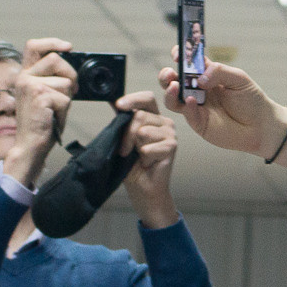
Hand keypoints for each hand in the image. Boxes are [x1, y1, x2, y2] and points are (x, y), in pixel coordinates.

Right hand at [4, 39, 76, 186]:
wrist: (30, 146)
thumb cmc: (41, 123)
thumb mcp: (45, 95)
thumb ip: (53, 79)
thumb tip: (73, 69)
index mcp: (24, 75)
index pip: (34, 46)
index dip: (53, 42)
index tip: (69, 47)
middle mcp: (23, 77)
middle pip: (56, 59)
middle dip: (71, 74)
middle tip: (71, 91)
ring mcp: (30, 85)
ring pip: (65, 82)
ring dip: (66, 99)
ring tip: (54, 111)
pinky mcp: (39, 96)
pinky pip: (65, 98)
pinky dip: (64, 111)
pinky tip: (53, 118)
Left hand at [116, 90, 179, 228]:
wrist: (142, 188)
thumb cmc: (133, 165)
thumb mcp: (123, 139)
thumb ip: (122, 121)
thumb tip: (114, 102)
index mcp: (152, 116)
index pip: (146, 98)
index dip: (133, 99)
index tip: (118, 106)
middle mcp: (163, 122)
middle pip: (139, 115)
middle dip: (126, 134)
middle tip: (125, 150)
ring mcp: (170, 133)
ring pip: (143, 131)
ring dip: (134, 147)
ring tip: (139, 157)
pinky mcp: (172, 146)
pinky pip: (148, 147)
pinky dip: (143, 158)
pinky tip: (148, 163)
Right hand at [159, 60, 286, 169]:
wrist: (261, 126)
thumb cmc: (251, 100)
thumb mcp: (239, 78)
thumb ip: (219, 71)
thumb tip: (199, 78)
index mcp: (207, 74)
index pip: (188, 63)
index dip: (180, 56)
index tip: (177, 53)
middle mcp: (198, 90)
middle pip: (173, 80)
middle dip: (166, 75)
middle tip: (169, 74)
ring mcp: (196, 107)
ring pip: (173, 99)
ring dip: (169, 92)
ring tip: (175, 87)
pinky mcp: (199, 123)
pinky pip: (187, 113)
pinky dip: (188, 106)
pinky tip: (194, 101)